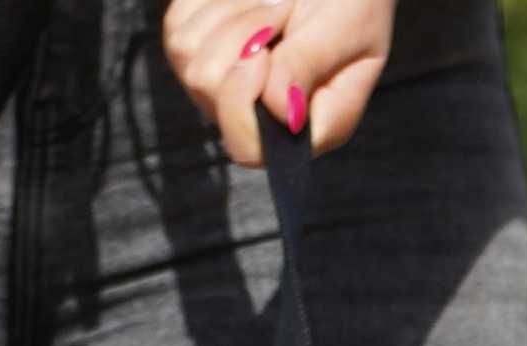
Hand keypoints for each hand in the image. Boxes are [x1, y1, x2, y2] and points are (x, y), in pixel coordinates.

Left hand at [163, 0, 395, 169]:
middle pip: (208, 92)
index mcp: (309, 125)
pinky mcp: (199, 49)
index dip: (240, 105)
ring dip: (230, 14)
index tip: (262, 51)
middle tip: (282, 6)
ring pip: (187, 57)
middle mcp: (262, 115)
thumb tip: (280, 110)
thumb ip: (310, 64)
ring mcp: (225, 85)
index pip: (250, 149)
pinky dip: (210, 3)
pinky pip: (179, 29)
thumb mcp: (347, 26)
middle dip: (240, 36)